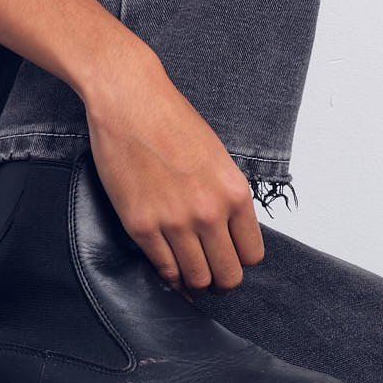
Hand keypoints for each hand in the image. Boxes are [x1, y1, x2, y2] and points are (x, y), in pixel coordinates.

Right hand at [81, 43, 266, 292]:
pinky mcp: (141, 226)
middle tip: (209, 271)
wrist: (130, 100)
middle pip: (228, 276)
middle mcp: (210, 212)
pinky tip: (168, 265)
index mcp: (234, 193)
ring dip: (194, 281)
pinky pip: (164, 269)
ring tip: (189, 271)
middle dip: (220, 279)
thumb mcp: (217, 158)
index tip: (228, 256)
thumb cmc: (172, 120)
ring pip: (196, 280)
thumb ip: (226, 198)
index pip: (252, 254)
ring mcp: (174, 222)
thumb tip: (227, 234)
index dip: (240, 259)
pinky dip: (169, 275)